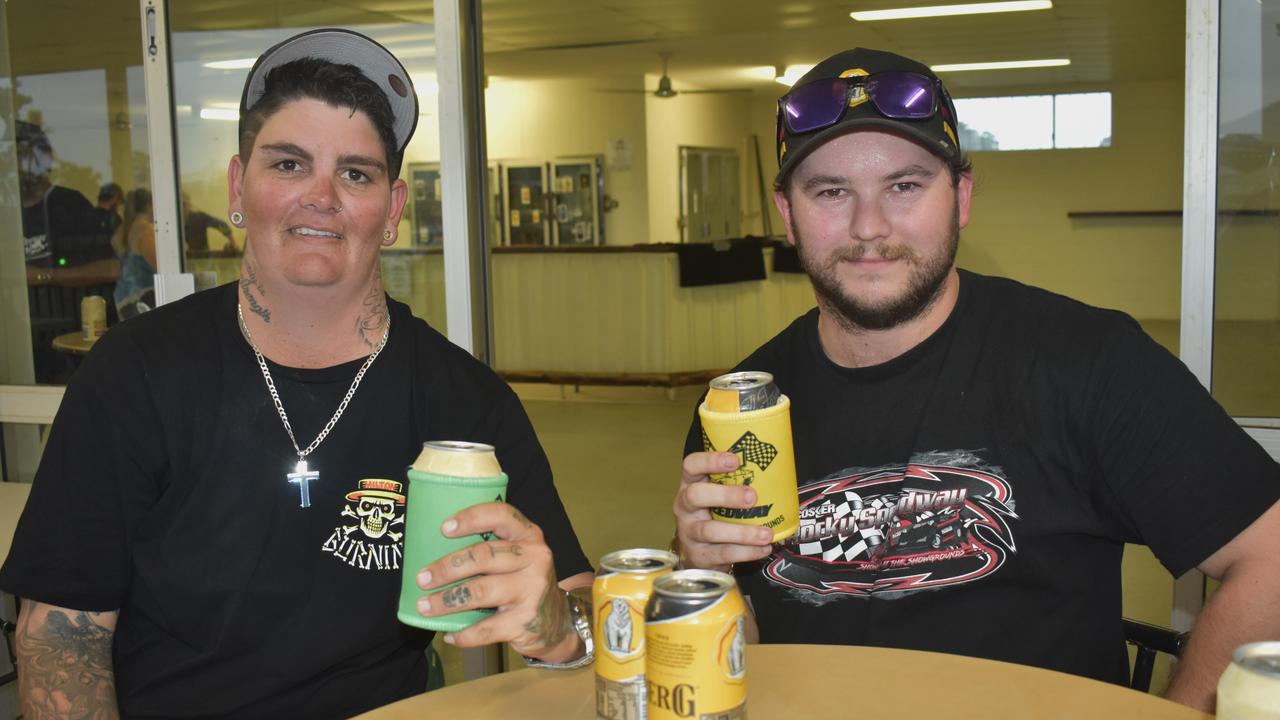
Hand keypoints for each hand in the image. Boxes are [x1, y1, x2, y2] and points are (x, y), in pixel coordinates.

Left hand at [415, 503, 577, 662]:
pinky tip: (449, 636)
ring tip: (425, 606)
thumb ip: (491, 548)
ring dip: (447, 600)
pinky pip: (487, 628)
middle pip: (484, 556)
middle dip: (447, 567)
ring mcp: (532, 590)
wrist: (559, 622)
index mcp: (529, 536)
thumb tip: (433, 551)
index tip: (443, 528)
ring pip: (481, 591)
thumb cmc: (525, 582)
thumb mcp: (518, 557)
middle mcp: (535, 558)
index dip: (472, 518)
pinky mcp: (526, 621)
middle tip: (422, 578)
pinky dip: (464, 634)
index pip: (501, 516)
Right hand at [674, 451, 773, 572]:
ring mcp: (689, 532)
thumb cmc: (715, 514)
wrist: (699, 553)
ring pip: (710, 530)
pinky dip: (746, 552)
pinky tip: (763, 548)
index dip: (710, 460)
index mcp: (690, 485)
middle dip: (725, 495)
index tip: (735, 460)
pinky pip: (723, 554)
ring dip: (742, 532)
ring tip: (766, 533)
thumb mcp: (718, 495)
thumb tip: (777, 470)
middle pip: (695, 496)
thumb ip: (736, 483)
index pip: (691, 465)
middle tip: (752, 497)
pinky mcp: (699, 556)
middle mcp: (685, 507)